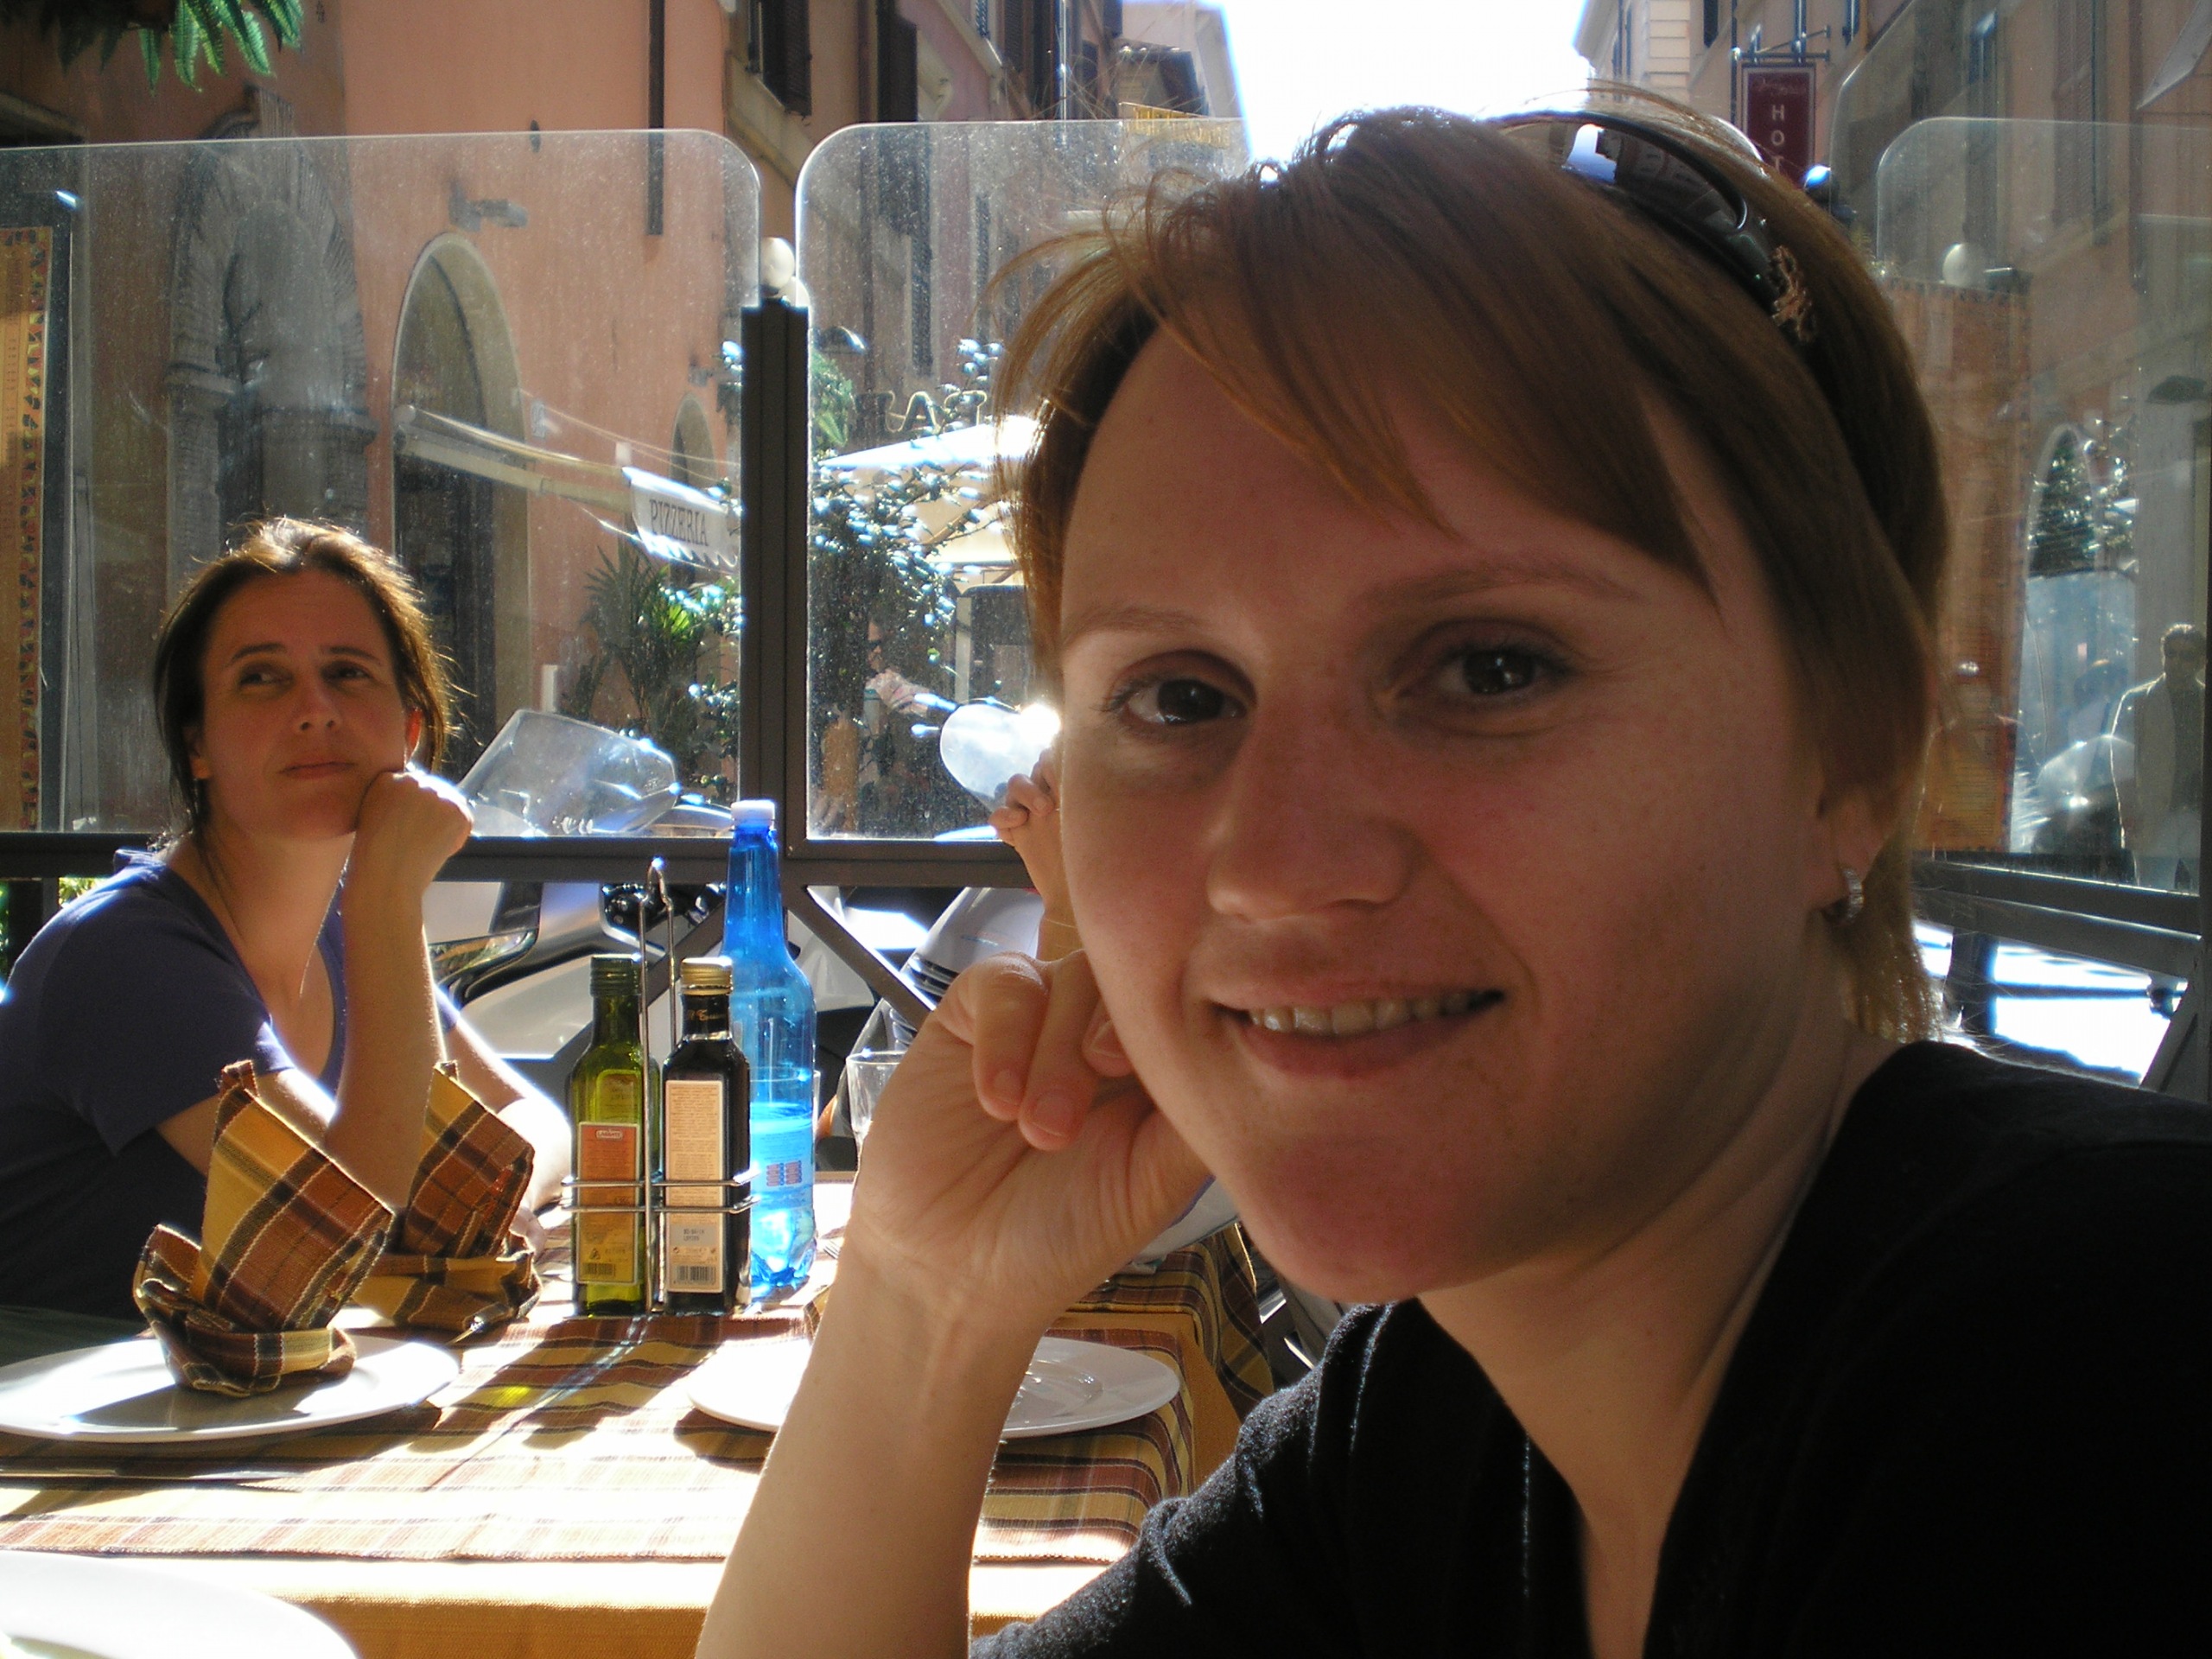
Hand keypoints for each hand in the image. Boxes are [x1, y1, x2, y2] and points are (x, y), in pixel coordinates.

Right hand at [346, 766, 472, 902]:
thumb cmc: (373, 859)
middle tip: (421, 839)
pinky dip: (457, 836)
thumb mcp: (370, 818)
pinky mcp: (456, 809)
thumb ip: (391, 803)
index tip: (409, 826)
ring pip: (450, 805)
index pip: (411, 785)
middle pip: (433, 792)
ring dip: (445, 823)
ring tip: (426, 846)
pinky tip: (438, 849)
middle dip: (431, 813)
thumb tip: (416, 804)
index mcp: (386, 780)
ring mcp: (436, 793)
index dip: (413, 808)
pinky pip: (464, 820)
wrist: (386, 877)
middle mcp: (412, 780)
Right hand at [842, 950, 1207, 1336]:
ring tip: (1038, 1129)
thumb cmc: (1061, 1235)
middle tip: (1097, 1082)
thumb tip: (1253, 1060)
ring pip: (1071, 973)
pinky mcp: (975, 1013)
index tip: (1157, 1070)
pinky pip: (1001, 981)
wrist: (952, 1269)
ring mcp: (1041, 1017)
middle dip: (1116, 1029)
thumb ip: (1198, 1118)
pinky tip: (995, 1101)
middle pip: (1132, 975)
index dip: (1179, 1018)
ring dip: (1057, 1050)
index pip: (1190, 1004)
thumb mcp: (1151, 1184)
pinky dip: (1005, 1037)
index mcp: (1158, 1069)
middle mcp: (1104, 1032)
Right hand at [990, 756, 1077, 956]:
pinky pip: (998, 817)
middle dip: (1035, 785)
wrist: (1077, 890)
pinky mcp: (1015, 830)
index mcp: (1069, 788)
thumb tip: (1092, 775)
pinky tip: (1014, 831)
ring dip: (1021, 796)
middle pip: (1035, 769)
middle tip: (1047, 808)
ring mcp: (1030, 811)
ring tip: (1025, 818)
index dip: (1053, 765)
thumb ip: (1088, 801)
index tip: (1062, 783)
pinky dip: (1002, 819)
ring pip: (1014, 787)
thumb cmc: (1097, 856)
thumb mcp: (1096, 825)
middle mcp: (1049, 793)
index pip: (1055, 759)